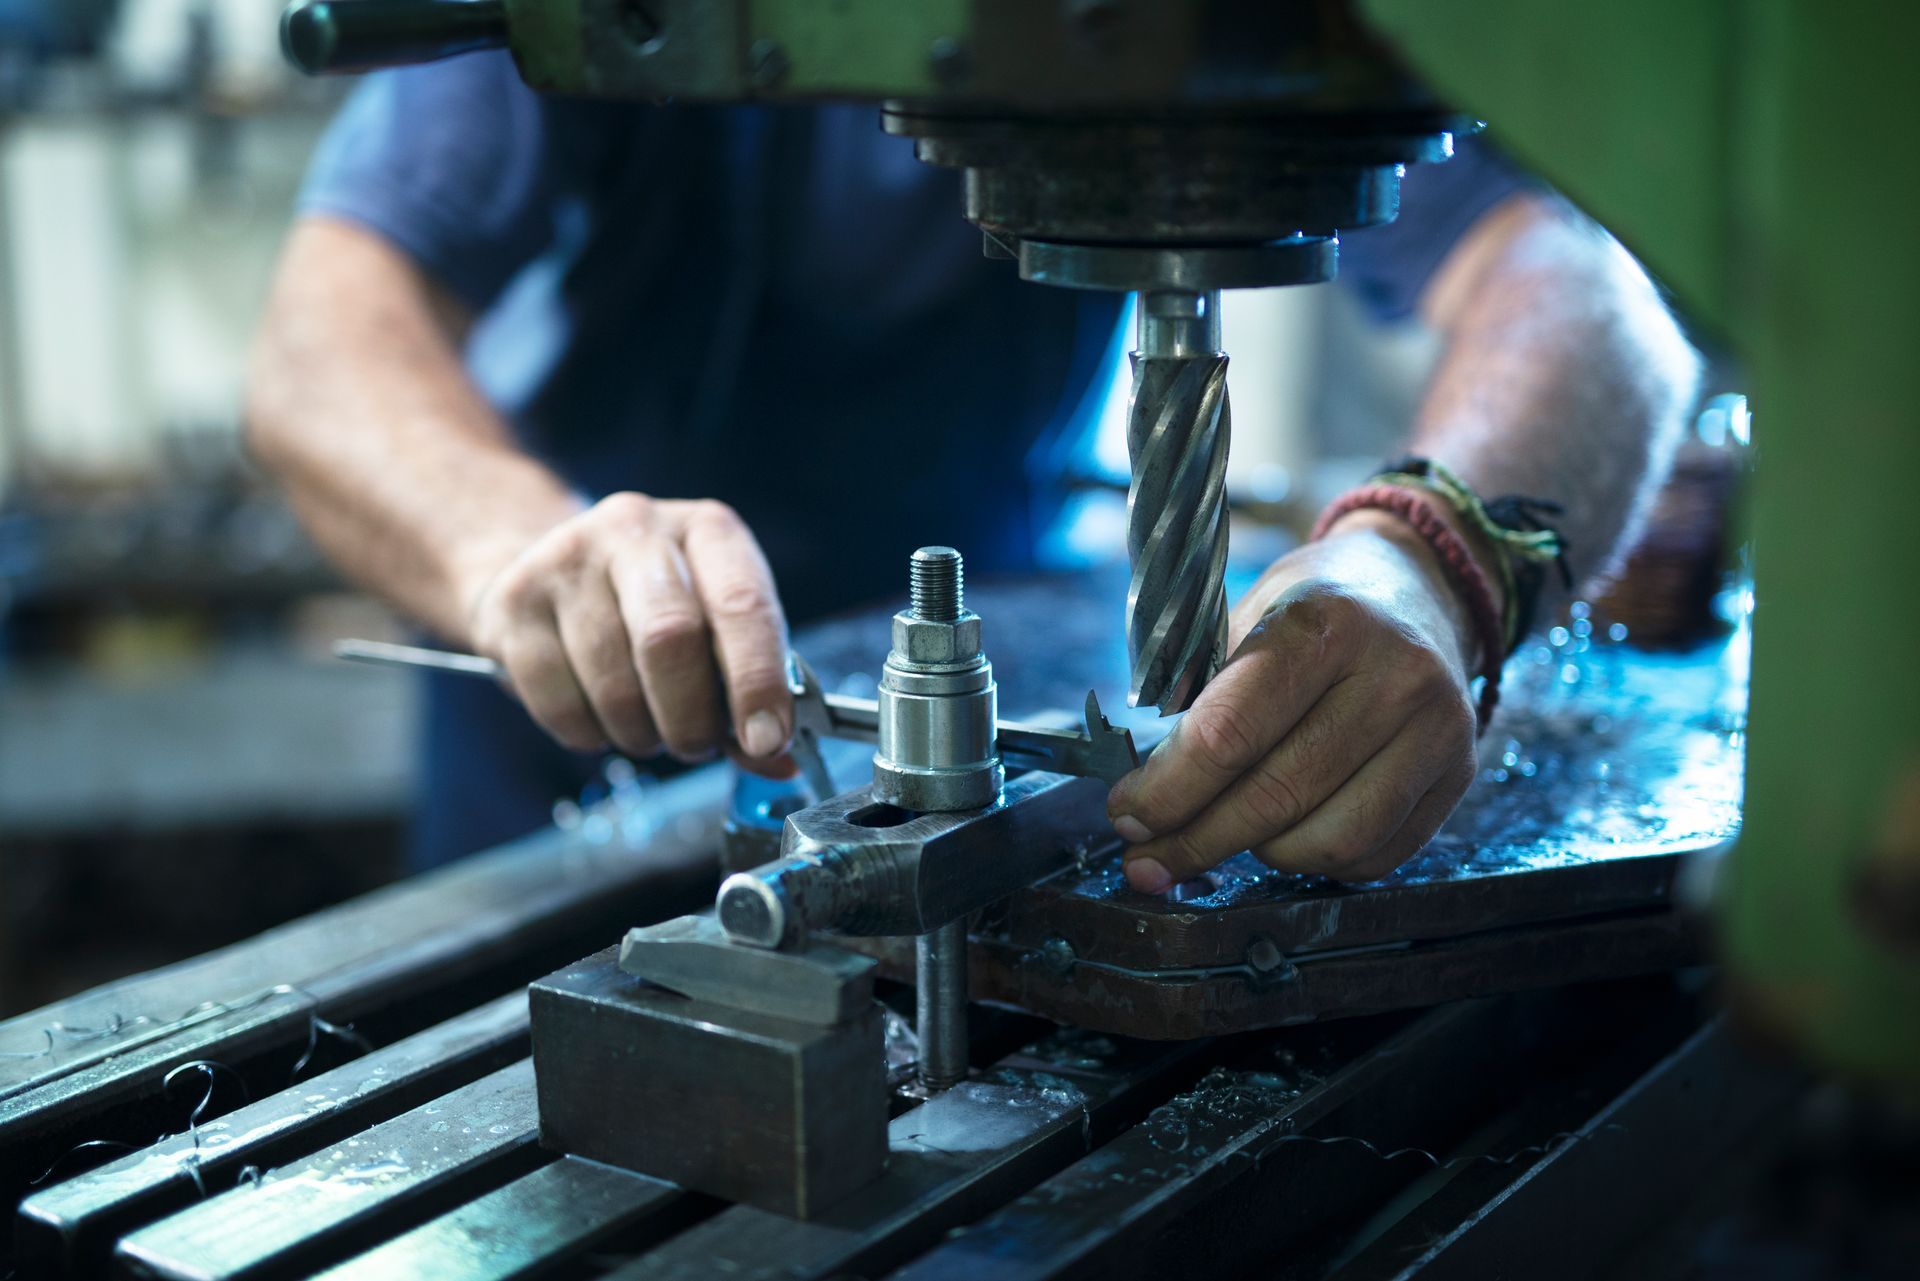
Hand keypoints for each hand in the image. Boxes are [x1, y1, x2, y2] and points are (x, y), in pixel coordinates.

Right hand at [464, 492, 794, 774]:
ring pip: (613, 683)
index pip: (743, 604)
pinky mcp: (514, 602)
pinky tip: (599, 719)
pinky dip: (590, 735)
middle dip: (691, 718)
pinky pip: (559, 703)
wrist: (548, 569)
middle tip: (695, 746)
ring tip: (646, 728)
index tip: (766, 741)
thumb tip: (778, 762)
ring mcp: (567, 560)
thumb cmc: (653, 608)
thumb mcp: (714, 629)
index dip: (758, 681)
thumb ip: (748, 691)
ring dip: (640, 733)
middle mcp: (637, 529)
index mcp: (708, 531)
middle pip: (670, 638)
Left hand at [1107, 510, 1484, 888]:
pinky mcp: (1461, 773)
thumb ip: (1198, 694)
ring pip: (1328, 841)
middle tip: (1148, 858)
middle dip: (1195, 839)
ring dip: (1259, 854)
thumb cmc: (1314, 608)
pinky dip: (1317, 861)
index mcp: (1325, 623)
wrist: (1418, 588)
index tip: (1127, 813)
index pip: (1229, 734)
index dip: (1167, 790)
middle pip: (1275, 796)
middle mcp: (1393, 677)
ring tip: (1225, 833)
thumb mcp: (1246, 615)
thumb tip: (1144, 793)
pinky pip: (1375, 856)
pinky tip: (1284, 836)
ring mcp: (1438, 730)